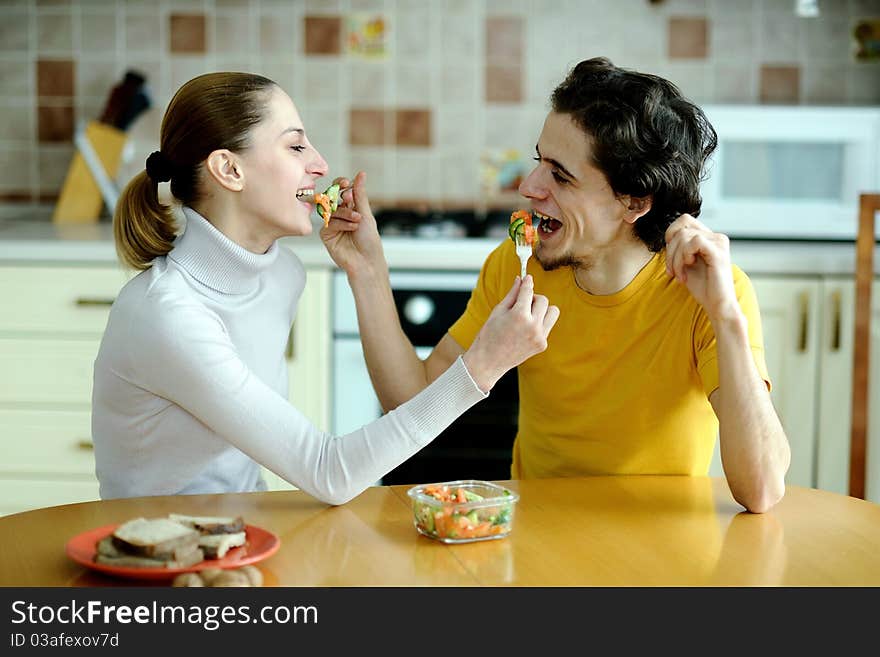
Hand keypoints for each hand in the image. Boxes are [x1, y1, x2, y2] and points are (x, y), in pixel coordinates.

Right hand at [320, 171, 384, 276]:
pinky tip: (351, 228)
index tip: (346, 183)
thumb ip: (360, 194)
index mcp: (350, 207)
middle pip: (332, 197)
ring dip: (345, 212)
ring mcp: (332, 224)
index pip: (341, 190)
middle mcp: (340, 214)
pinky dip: (341, 223)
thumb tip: (361, 174)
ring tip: (357, 220)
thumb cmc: (369, 240)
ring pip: (331, 209)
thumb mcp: (366, 214)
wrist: (366, 261)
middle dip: (340, 196)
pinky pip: (329, 222)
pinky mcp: (326, 234)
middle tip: (348, 198)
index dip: (341, 184)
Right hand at [462, 275, 559, 391]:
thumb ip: (512, 294)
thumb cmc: (489, 335)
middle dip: (533, 298)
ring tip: (528, 315)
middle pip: (543, 300)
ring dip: (542, 310)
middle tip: (522, 303)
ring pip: (552, 312)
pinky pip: (547, 326)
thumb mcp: (498, 311)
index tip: (527, 278)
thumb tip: (520, 279)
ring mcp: (540, 337)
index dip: (527, 282)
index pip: (528, 291)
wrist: (489, 361)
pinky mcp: (542, 345)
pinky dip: (539, 324)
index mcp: (519, 315)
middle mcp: (533, 326)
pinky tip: (525, 330)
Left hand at [665, 214, 740, 322]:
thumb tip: (669, 236)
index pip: (684, 220)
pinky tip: (688, 268)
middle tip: (672, 270)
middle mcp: (716, 237)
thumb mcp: (685, 263)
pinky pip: (694, 242)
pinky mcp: (719, 251)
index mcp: (709, 238)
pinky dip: (684, 256)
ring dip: (675, 258)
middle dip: (670, 250)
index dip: (670, 235)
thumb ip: (679, 247)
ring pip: (684, 236)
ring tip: (680, 274)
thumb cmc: (703, 287)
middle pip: (681, 227)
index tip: (670, 258)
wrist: (717, 305)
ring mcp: (719, 243)